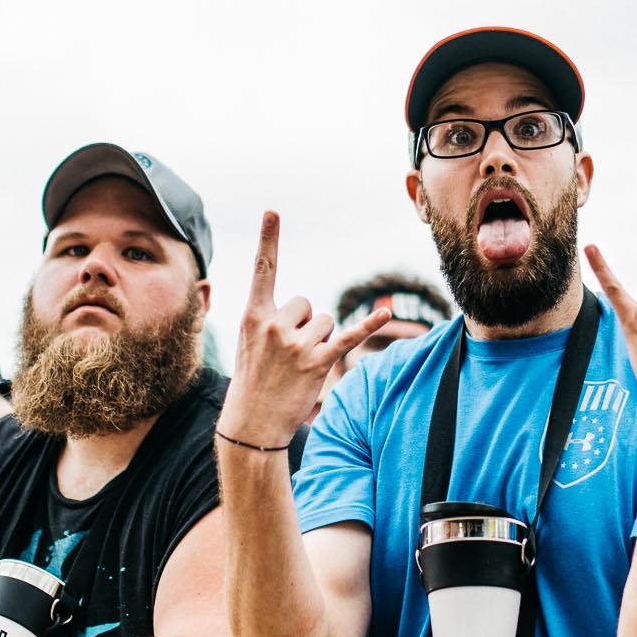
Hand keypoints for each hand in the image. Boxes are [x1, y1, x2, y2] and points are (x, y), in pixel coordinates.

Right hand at [219, 212, 392, 453]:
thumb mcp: (249, 344)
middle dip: (303, 325)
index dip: (269, 239)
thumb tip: (305, 310)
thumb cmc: (252, 382)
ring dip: (319, 341)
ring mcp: (296, 344)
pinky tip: (386, 312)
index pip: (263, 270)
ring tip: (298, 366)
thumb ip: (270, 319)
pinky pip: (348, 337)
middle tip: (286, 355)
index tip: (273, 211)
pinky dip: (369, 326)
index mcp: (253, 316)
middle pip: (307, 303)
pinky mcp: (318, 362)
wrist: (251, 425)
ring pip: (325, 322)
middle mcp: (274, 325)